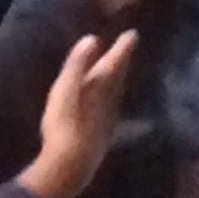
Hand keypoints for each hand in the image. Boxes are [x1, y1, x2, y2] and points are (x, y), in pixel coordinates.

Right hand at [19, 32, 139, 197]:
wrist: (72, 163)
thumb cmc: (65, 124)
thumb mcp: (66, 89)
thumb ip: (77, 64)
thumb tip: (92, 38)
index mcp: (101, 86)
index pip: (115, 62)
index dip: (123, 47)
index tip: (133, 34)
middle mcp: (109, 99)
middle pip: (119, 75)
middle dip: (123, 60)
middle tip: (128, 47)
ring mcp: (108, 116)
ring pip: (116, 90)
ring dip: (119, 76)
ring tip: (119, 68)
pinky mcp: (103, 130)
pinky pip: (111, 103)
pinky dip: (111, 93)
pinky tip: (108, 99)